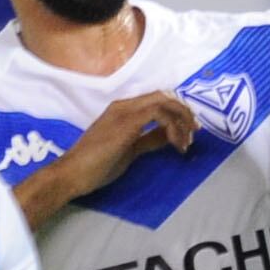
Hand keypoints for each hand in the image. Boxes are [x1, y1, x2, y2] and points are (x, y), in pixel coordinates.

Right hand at [50, 92, 198, 198]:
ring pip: (163, 102)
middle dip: (184, 112)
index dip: (177, 110)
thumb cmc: (97, 165)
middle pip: (163, 96)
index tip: (190, 129)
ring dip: (181, 120)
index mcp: (123, 109)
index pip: (157, 99)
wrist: (74, 173)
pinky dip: (173, 127)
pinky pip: (158, 114)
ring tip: (187, 142)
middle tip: (195, 132)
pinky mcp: (127, 122)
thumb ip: (149, 140)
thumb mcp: (130, 150)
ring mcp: (125, 112)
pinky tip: (176, 144)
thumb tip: (169, 136)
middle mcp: (124, 105)